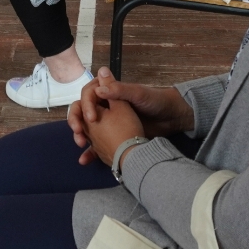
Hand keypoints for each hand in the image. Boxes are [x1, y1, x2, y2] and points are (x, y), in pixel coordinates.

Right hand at [66, 69, 192, 165]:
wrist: (171, 118)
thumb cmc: (156, 101)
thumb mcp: (138, 94)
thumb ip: (119, 90)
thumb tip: (98, 88)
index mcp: (110, 92)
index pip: (89, 95)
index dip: (86, 105)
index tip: (91, 118)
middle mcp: (106, 105)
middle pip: (83, 111)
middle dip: (77, 121)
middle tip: (78, 133)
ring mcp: (109, 121)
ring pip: (88, 128)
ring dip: (81, 136)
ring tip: (81, 145)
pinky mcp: (114, 135)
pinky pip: (98, 143)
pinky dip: (91, 151)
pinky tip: (85, 160)